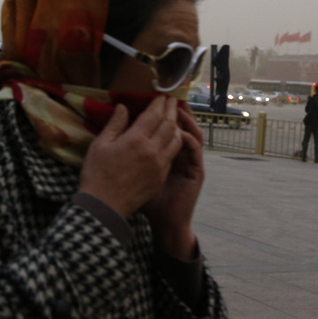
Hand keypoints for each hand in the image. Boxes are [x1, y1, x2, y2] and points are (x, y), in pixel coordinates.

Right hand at [79, 96, 183, 218]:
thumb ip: (115, 124)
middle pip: (169, 125)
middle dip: (172, 110)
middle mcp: (153, 150)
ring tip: (175, 118)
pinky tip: (171, 140)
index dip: (159, 104)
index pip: (154, 115)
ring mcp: (160, 164)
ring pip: (175, 140)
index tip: (162, 96)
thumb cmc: (97, 173)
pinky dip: (174, 143)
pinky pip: (172, 155)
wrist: (104, 206)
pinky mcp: (161, 176)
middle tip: (173, 101)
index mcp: (136, 140)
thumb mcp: (100, 145)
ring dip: (176, 127)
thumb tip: (124, 107)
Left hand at [141, 100, 204, 260]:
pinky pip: (195, 151)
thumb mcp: (135, 171)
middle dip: (177, 111)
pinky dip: (189, 139)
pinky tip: (181, 132)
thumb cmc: (148, 200)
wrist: (164, 223)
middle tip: (170, 95)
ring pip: (193, 134)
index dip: (163, 113)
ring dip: (187, 121)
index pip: (167, 127)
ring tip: (178, 109)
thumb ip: (131, 150)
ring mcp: (190, 163)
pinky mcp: (196, 171)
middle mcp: (180, 155)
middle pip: (182, 126)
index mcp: (166, 153)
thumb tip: (121, 133)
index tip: (155, 98)